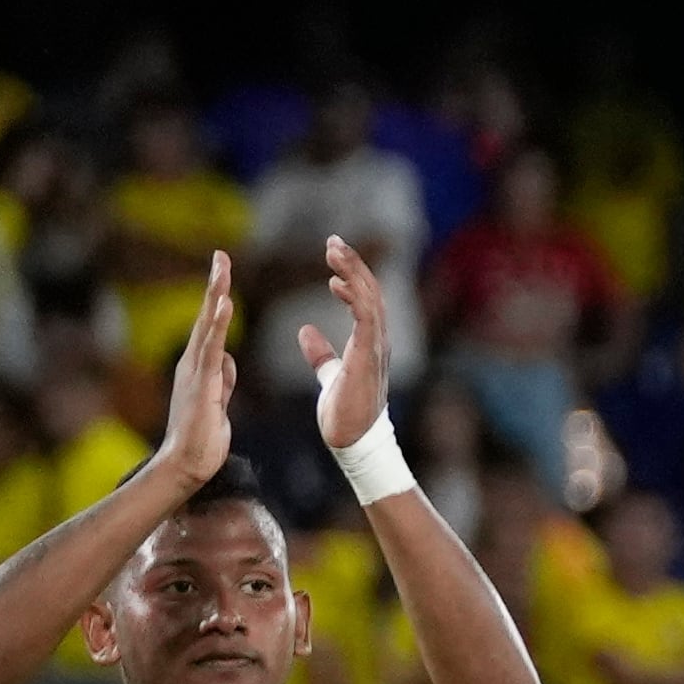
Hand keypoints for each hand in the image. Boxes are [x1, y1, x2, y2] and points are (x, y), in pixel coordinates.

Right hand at [155, 249, 239, 489]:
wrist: (186, 464)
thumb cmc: (201, 438)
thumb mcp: (218, 402)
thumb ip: (222, 379)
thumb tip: (227, 360)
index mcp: (199, 366)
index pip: (210, 325)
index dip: (216, 297)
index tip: (223, 270)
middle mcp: (192, 363)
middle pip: (205, 317)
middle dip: (214, 285)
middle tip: (221, 256)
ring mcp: (194, 371)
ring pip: (206, 326)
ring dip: (215, 296)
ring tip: (222, 269)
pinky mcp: (201, 383)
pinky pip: (211, 348)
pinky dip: (217, 325)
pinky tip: (224, 305)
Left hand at [295, 234, 391, 443]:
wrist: (352, 442)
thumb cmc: (345, 414)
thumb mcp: (330, 375)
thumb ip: (321, 354)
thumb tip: (306, 332)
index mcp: (368, 344)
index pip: (364, 299)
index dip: (351, 274)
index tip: (332, 254)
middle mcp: (376, 342)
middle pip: (370, 292)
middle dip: (353, 264)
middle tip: (333, 241)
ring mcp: (375, 349)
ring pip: (370, 299)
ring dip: (353, 272)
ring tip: (334, 250)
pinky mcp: (367, 359)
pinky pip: (366, 320)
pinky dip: (354, 297)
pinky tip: (337, 281)